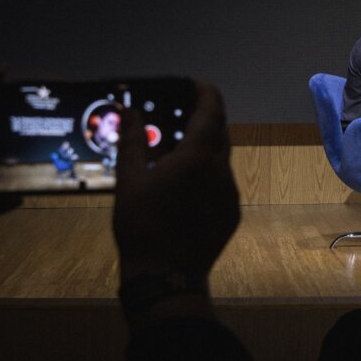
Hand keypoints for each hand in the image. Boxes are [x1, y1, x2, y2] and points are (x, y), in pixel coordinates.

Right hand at [112, 80, 238, 285]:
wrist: (166, 277)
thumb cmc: (142, 225)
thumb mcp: (129, 180)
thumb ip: (132, 140)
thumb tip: (129, 110)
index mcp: (198, 156)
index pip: (211, 110)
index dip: (205, 92)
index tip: (193, 83)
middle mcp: (221, 169)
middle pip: (218, 131)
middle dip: (202, 118)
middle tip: (178, 113)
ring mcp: (230, 191)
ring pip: (221, 157)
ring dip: (203, 146)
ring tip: (175, 148)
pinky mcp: (232, 211)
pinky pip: (222, 180)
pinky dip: (206, 171)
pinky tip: (184, 182)